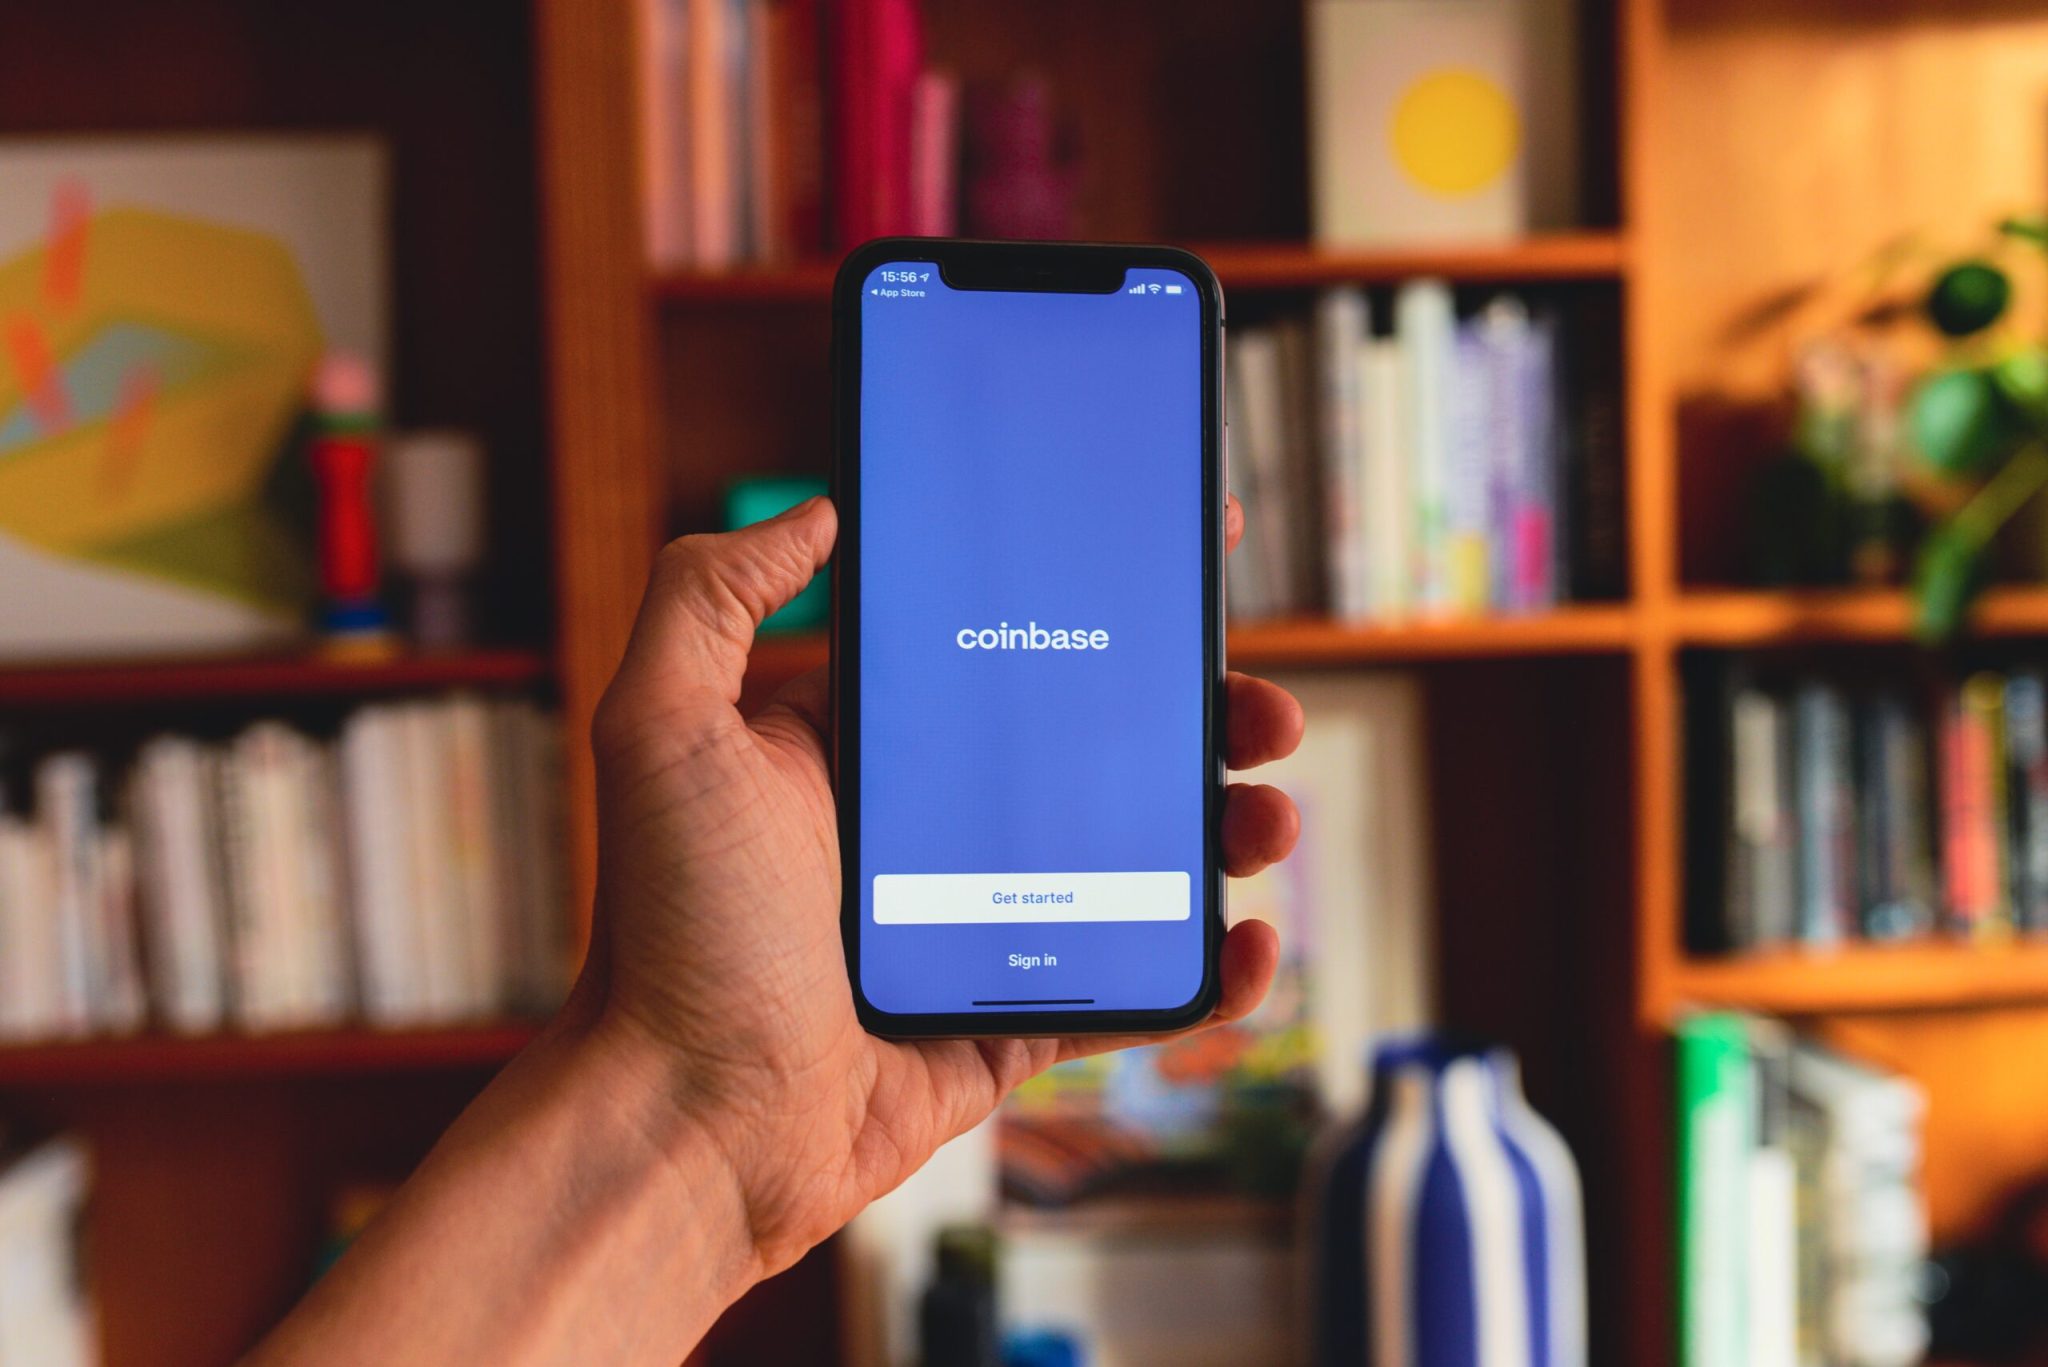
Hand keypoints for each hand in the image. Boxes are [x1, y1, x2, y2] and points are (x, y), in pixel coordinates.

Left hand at [579, 494, 1302, 1284]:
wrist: (691, 1125)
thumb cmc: (674, 930)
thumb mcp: (664, 731)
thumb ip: (712, 599)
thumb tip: (816, 515)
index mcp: (871, 748)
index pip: (1009, 649)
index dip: (1099, 605)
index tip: (1180, 556)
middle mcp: (933, 827)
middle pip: (1100, 749)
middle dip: (1198, 717)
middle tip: (1260, 709)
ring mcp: (985, 926)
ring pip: (1137, 859)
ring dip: (1224, 829)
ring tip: (1268, 814)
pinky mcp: (1014, 1021)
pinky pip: (1133, 986)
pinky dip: (1207, 969)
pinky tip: (1251, 944)